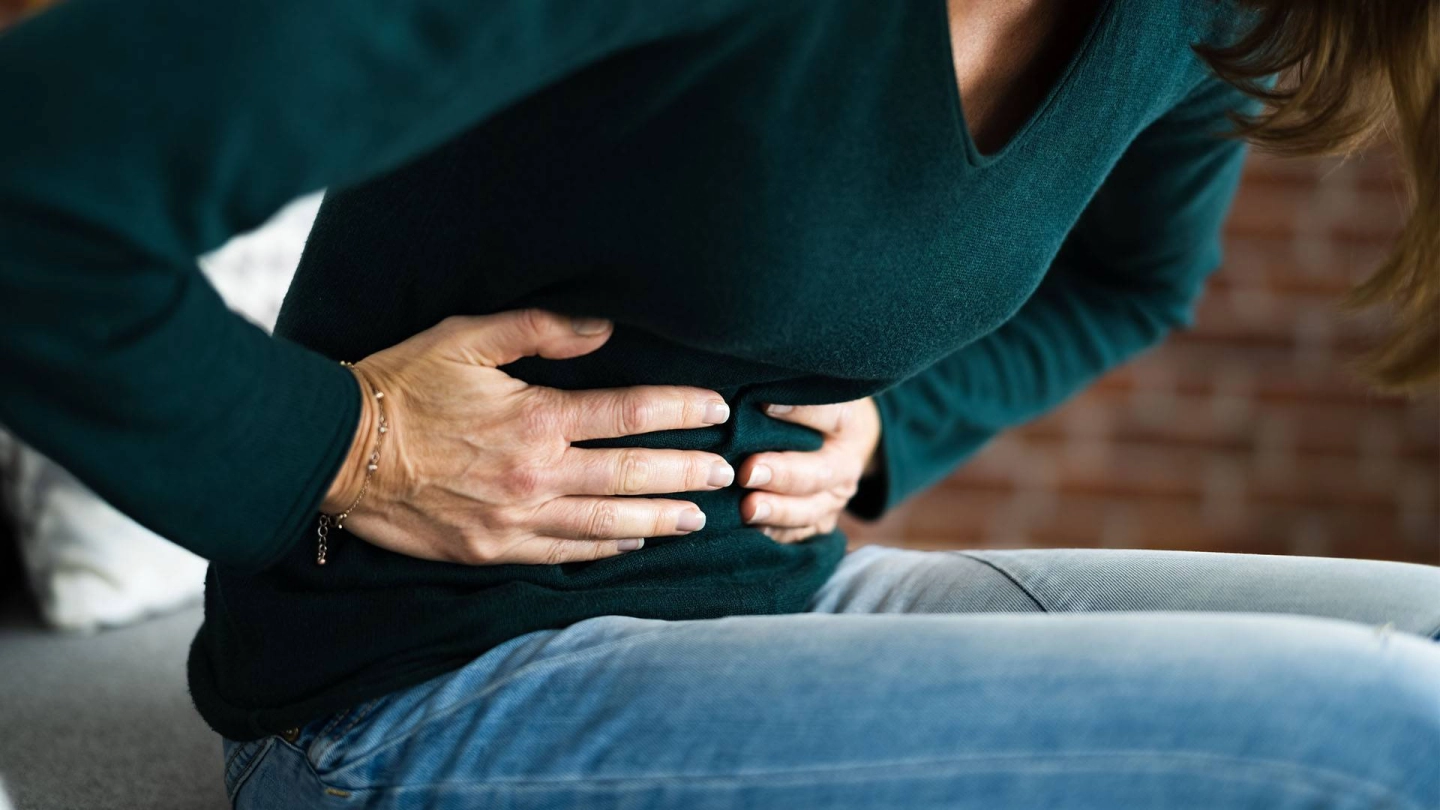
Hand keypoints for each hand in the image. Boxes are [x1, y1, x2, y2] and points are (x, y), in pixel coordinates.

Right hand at [323, 309, 734, 564]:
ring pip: (607, 523)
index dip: (679, 411)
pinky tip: (632, 543)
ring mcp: (516, 520)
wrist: (337, 451)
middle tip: (725, 474)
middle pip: (631, 475)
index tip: (716, 409)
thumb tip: (604, 329)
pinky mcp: (492, 550)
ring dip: (659, 520)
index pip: (629, 415)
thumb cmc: (402, 384)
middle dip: (685, 473)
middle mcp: (536, 475)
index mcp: (536, 419)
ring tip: (699, 518)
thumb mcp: (466, 336)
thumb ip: (541, 330)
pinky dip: (605, 549)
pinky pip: (563, 553)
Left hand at [735, 398, 881, 542]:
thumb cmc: (819, 412)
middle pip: (818, 475)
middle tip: (749, 472)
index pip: (830, 417)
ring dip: (778, 512)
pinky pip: (798, 535)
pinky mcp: (818, 523)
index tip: (763, 405)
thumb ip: (798, 398)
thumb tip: (763, 402)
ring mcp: (833, 501)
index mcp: (848, 428)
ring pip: (810, 513)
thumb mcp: (817, 394)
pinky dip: (775, 535)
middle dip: (783, 476)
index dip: (799, 412)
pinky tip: (751, 531)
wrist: (846, 445)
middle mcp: (845, 470)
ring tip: (748, 509)